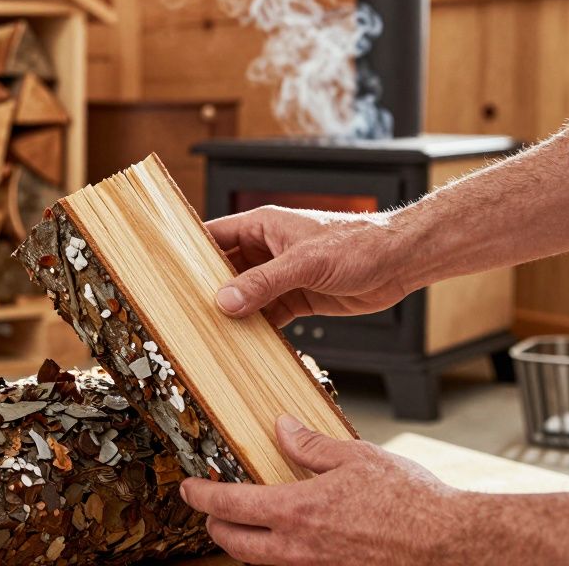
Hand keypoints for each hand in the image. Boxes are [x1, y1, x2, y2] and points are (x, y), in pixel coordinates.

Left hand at [180, 415, 470, 564]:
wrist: (453, 546)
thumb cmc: (411, 502)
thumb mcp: (356, 456)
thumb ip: (310, 444)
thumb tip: (281, 428)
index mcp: (296, 511)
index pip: (228, 506)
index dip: (200, 497)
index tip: (189, 489)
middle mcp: (298, 549)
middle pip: (234, 543)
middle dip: (215, 526)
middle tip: (211, 511)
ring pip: (261, 564)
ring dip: (246, 546)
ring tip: (247, 526)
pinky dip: (281, 558)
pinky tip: (292, 543)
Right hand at [205, 206, 415, 325]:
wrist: (400, 262)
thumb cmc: (358, 244)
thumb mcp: (305, 263)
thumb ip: (263, 282)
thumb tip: (226, 301)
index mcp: (262, 226)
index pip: (214, 237)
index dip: (190, 253)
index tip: (168, 272)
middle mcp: (267, 249)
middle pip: (225, 270)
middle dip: (208, 290)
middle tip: (185, 311)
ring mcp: (282, 275)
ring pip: (245, 296)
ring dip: (233, 313)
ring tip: (209, 332)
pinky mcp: (298, 297)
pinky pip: (268, 315)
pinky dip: (257, 329)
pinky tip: (245, 343)